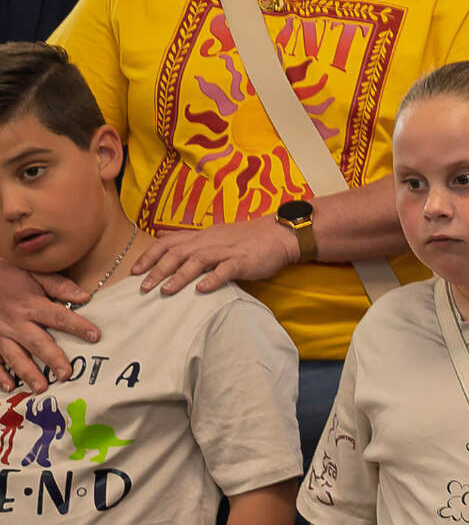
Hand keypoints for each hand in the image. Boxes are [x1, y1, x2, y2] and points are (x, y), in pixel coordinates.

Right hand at [0, 267, 102, 391]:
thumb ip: (59, 285)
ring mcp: (1, 333)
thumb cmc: (9, 275)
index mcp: (31, 305)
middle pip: (37, 342)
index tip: (95, 336)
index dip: (78, 326)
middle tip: (66, 374)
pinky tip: (10, 386)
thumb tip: (86, 296)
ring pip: (15, 356)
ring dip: (28, 372)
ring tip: (42, 388)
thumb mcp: (34, 274)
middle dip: (53, 359)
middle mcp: (16, 322)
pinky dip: (0, 374)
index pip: (59, 317)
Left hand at [134, 218, 302, 295]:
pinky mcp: (243, 260)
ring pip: (197, 260)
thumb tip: (161, 239)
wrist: (280, 234)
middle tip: (142, 286)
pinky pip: (226, 269)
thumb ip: (189, 239)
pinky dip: (213, 279)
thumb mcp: (214, 234)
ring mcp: (226, 250)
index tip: (133, 271)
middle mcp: (209, 241)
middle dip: (158, 269)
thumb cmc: (247, 238)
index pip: (168, 243)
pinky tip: (202, 289)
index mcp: (201, 236)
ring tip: (166, 290)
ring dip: (179, 276)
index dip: (149, 256)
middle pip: (178, 253)